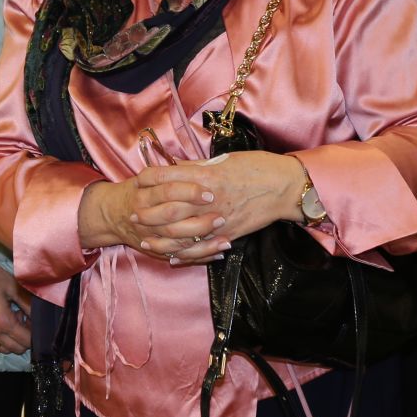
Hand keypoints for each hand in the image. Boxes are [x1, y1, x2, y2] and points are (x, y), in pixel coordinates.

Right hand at [0, 250, 32, 355]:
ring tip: (13, 320)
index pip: (26, 341)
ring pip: (4, 350)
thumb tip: (40, 317)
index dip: (34, 333)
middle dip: (25, 337)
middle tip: (24, 318)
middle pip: (17, 349)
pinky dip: (1, 339)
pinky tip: (1, 322)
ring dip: (13, 340)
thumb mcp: (14, 288)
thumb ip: (29, 305)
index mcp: (3, 321)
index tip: (34, 320)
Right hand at [77, 171, 228, 262]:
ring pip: (176, 241)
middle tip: (221, 217)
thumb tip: (208, 165)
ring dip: (203, 242)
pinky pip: (178, 256)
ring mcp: (148, 234)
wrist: (112, 214)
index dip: (190, 190)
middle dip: (198, 218)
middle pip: (172, 215)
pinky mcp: (154, 250)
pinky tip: (219, 253)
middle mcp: (143, 213)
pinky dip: (200, 256)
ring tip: (225, 240)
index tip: (210, 192)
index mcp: (143, 190)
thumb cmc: (139, 191)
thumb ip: (176, 171)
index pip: (168, 188)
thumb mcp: (150, 177)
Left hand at [136, 152, 305, 264]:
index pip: (168, 177)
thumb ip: (199, 166)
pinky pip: (201, 248)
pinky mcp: (228, 234)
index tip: (137, 183)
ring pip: (181, 233)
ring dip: (160, 238)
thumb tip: (177, 166)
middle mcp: (208, 198)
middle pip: (168, 208)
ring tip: (145, 240)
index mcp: (206, 175)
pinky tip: (172, 257)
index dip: (149, 180)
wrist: (284, 187)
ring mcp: (217, 218)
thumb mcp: (225, 160)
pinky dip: (185, 255)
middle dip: (148, 213)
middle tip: (132, 216)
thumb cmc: (257, 167)